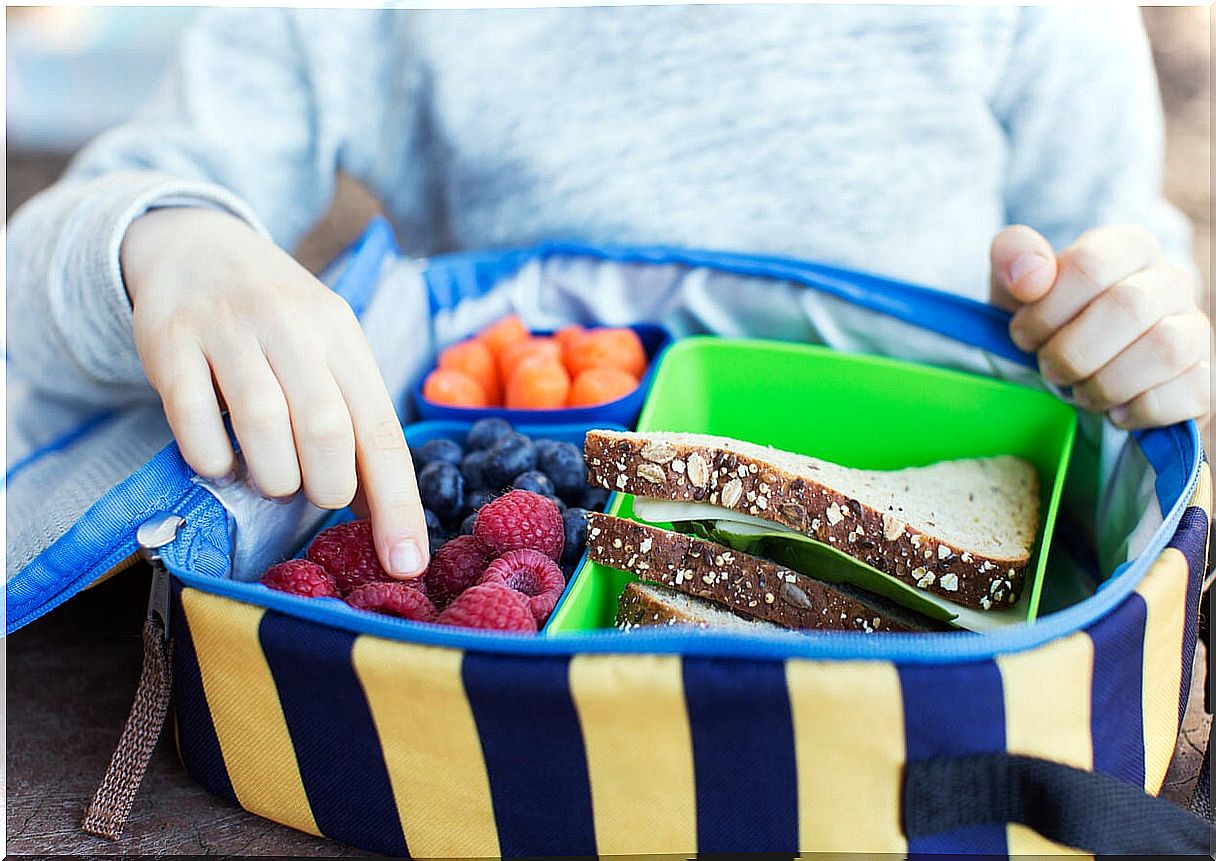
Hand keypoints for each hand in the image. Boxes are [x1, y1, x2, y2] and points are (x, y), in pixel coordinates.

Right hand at [122, 207, 428, 576]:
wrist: (198, 248)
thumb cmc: (279, 323)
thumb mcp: (329, 353)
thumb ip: (354, 422)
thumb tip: (384, 515)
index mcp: (344, 337)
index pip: (382, 432)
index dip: (398, 505)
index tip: (405, 565)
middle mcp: (293, 326)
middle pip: (327, 428)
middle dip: (327, 486)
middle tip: (314, 494)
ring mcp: (228, 329)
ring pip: (263, 422)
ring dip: (272, 476)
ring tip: (271, 478)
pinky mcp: (170, 339)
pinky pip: (192, 416)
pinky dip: (210, 457)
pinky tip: (219, 461)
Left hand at [989, 224, 1211, 428]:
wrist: (1074, 375)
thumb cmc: (1047, 322)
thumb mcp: (1015, 285)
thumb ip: (1013, 255)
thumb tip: (1030, 277)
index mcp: (1127, 247)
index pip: (1090, 265)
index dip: (1045, 311)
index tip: (1023, 336)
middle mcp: (1170, 282)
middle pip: (1127, 307)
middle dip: (1071, 351)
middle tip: (1049, 369)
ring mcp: (1195, 329)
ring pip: (1164, 349)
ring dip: (1104, 382)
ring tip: (1078, 392)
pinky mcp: (1205, 377)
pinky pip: (1190, 391)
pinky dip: (1140, 410)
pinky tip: (1114, 412)